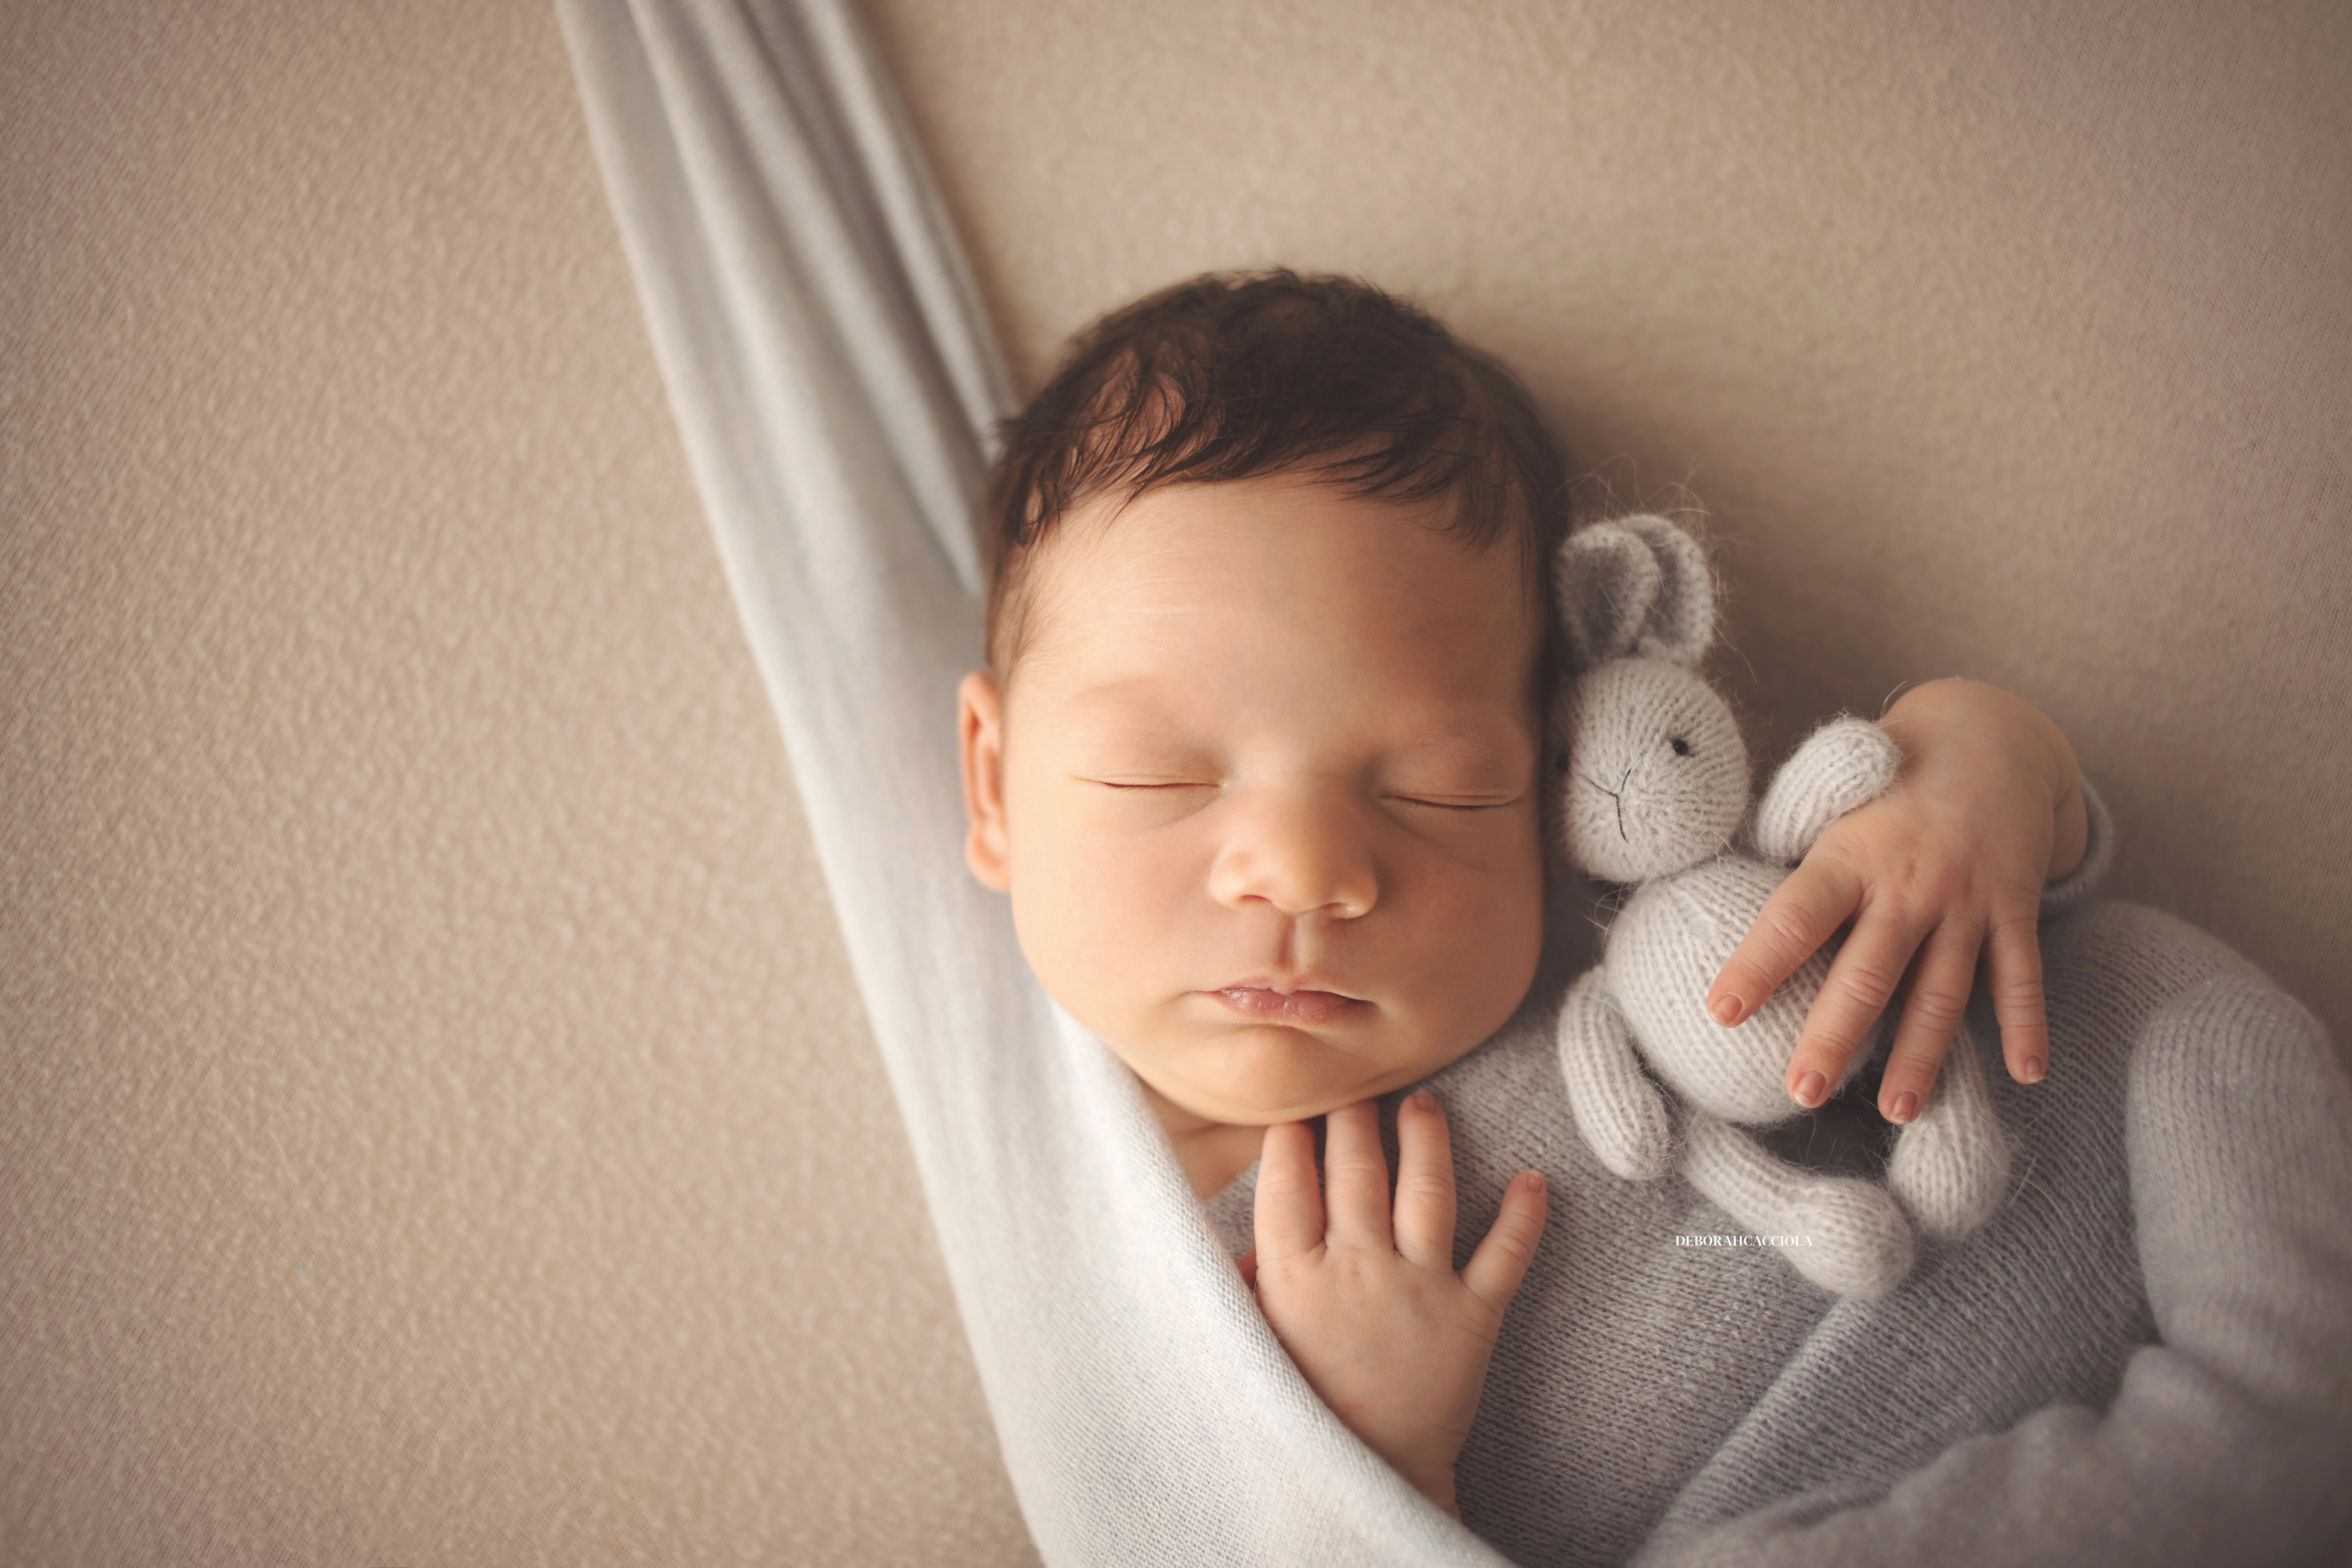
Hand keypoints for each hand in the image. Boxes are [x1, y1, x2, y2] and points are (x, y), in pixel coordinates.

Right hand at [1240, 1093, 1547, 1518]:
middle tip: (1357, 1085)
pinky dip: (1523, 1217)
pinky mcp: (1472, 1317)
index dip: (1291, 1136)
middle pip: (1357, 1169)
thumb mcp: (1252, 1344)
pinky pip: (1503, 1256)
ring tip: (1424, 1102)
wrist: (1369, 1476)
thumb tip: (1243, 1244)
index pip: (1289, 1182)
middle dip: (1355, 1117)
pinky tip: (1534, 1179)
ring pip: (1426, 1191)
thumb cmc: (1302, 1407)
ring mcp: (1419, 1287)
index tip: (1294, 1109)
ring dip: (1427, 1139)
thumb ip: (1247, 1288)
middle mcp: (1357, 1268)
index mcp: (1295, 1275)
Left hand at [1704, 679, 2089, 1123]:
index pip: (1794, 916)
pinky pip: (2021, 975)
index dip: (1756, 964)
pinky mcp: (2015, 907)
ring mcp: (1967, 899)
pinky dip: (2026, 1024)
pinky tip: (2026, 1073)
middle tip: (1801, 1092)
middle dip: (1835, 1036)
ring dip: (1921, 1055)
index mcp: (1849, 854)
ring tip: (1896, 1112)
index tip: (1719, 1012)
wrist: (1993, 735)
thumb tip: (1722, 902)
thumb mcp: (1834, 803)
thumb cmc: (1890, 782)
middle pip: (1867, 971)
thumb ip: (1796, 856)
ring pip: (1941, 990)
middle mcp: (1909, 882)